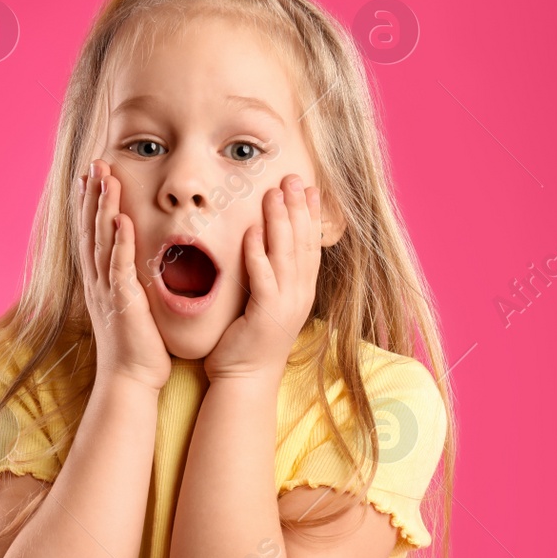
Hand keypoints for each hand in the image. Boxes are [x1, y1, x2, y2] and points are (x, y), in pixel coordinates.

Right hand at [77, 159, 172, 391]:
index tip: (90, 175)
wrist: (131, 379)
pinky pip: (119, 266)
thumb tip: (135, 261)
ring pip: (101, 240)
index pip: (90, 233)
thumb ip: (129, 280)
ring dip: (103, 207)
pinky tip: (121, 219)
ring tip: (105, 177)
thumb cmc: (137, 345)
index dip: (89, 203)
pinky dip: (119, 241)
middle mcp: (97, 281)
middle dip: (91, 194)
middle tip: (94, 163)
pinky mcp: (121, 302)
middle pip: (90, 229)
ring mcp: (107, 290)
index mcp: (99, 280)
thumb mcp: (129, 305)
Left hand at [204, 174, 322, 382]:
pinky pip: (264, 276)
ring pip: (286, 254)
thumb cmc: (248, 340)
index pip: (310, 245)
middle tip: (294, 178)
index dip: (311, 215)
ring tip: (276, 192)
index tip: (309, 187)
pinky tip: (253, 230)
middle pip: (303, 243)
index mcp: (302, 290)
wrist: (245, 379)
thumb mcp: (265, 301)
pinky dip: (258, 251)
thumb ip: (269, 274)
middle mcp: (299, 294)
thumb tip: (264, 244)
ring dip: (281, 221)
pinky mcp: (267, 314)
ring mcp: (286, 304)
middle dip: (299, 208)